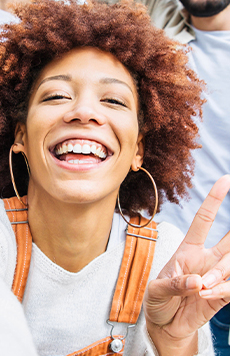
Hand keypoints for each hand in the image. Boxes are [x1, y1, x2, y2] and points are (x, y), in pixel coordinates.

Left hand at [144, 175, 229, 350]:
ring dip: (220, 274)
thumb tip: (198, 281)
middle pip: (229, 239)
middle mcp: (205, 259)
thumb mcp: (157, 289)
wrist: (164, 325)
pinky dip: (222, 290)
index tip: (225, 181)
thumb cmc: (158, 300)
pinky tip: (206, 295)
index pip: (204, 221)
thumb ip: (176, 284)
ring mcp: (215, 276)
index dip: (213, 200)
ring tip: (202, 288)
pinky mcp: (221, 296)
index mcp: (188, 250)